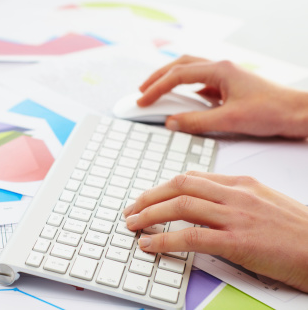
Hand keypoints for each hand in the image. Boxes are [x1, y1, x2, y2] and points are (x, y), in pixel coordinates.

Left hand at [123, 171, 307, 292]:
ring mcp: (236, 216)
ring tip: (132, 224)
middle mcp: (235, 194)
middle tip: (131, 209)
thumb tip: (203, 205)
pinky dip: (164, 239)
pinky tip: (149, 244)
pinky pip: (190, 236)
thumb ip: (233, 199)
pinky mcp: (238, 242)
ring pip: (180, 206)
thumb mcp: (264, 203)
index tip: (149, 197)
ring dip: (149, 215)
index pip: (192, 177)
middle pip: (179, 186)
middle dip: (149, 196)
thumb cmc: (298, 231)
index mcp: (241, 184)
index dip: (164, 187)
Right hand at [138, 55, 307, 137]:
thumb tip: (171, 123)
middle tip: (142, 91)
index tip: (142, 100)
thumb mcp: (229, 120)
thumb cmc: (271, 111)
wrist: (297, 113)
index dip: (156, 88)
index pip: (177, 75)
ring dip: (170, 79)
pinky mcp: (229, 86)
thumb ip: (196, 121)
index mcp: (219, 70)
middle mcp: (220, 68)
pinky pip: (201, 83)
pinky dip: (186, 89)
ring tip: (156, 91)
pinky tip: (182, 101)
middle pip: (180, 65)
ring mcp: (225, 76)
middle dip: (157, 77)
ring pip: (189, 71)